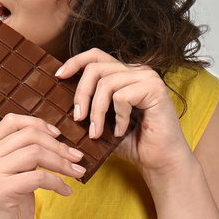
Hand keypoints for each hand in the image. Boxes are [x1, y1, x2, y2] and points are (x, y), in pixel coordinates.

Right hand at [0, 114, 85, 218]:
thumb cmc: (3, 212)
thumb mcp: (11, 179)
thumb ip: (23, 161)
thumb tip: (54, 147)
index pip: (11, 121)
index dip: (38, 123)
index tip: (58, 135)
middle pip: (29, 135)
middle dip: (59, 145)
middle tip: (78, 157)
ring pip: (36, 153)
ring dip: (62, 162)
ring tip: (77, 172)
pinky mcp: (2, 191)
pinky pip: (39, 177)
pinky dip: (58, 182)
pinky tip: (65, 191)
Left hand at [55, 48, 191, 176]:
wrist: (159, 162)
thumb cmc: (133, 144)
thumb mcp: (104, 121)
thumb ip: (90, 105)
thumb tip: (59, 96)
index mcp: (125, 74)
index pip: (96, 55)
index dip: (75, 62)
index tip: (59, 76)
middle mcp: (137, 71)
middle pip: (96, 68)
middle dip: (81, 94)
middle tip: (77, 118)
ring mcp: (148, 78)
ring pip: (106, 84)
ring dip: (97, 112)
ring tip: (97, 133)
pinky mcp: (155, 89)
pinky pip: (122, 97)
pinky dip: (118, 118)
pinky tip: (122, 131)